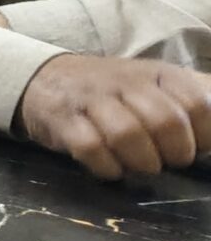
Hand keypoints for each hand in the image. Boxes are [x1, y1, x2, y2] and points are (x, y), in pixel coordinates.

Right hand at [16, 54, 210, 179]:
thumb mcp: (158, 84)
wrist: (46, 78)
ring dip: (141, 162)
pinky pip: (90, 148)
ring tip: (140, 165)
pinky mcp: (62, 119)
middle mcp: (126, 82)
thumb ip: (197, 97)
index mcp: (157, 74)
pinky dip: (107, 167)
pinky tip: (110, 167)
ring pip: (127, 134)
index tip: (196, 147)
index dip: (205, 136)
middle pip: (165, 122)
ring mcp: (91, 99)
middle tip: (167, 160)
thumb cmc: (114, 91)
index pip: (198, 104)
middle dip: (174, 153)